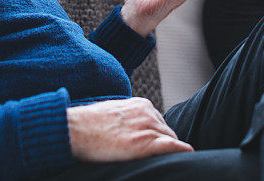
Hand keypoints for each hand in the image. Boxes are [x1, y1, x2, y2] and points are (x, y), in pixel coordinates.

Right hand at [67, 98, 193, 161]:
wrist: (76, 130)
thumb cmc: (88, 124)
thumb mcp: (113, 113)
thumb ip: (128, 118)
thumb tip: (130, 129)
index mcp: (141, 104)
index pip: (158, 123)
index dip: (155, 136)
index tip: (149, 146)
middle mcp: (148, 113)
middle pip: (166, 132)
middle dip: (162, 143)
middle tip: (152, 157)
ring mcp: (148, 127)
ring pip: (170, 140)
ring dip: (166, 150)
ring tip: (156, 159)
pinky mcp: (146, 143)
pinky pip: (172, 146)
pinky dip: (180, 150)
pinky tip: (188, 154)